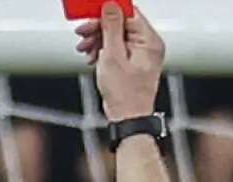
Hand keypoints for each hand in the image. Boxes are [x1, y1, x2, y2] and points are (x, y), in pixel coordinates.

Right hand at [75, 4, 164, 121]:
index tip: (91, 15)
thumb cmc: (126, 95)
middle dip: (99, 28)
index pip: (129, 13)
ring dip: (97, 40)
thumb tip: (111, 6)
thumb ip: (112, 28)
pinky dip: (103, 50)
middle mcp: (148, 45)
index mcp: (149, 41)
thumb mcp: (113, 56)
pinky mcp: (132, 62)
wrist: (128, 119)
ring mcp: (141, 54)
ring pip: (116, 36)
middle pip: (121, 24)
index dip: (107, 12)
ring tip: (85, 49)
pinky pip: (116, 48)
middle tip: (83, 34)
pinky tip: (93, 57)